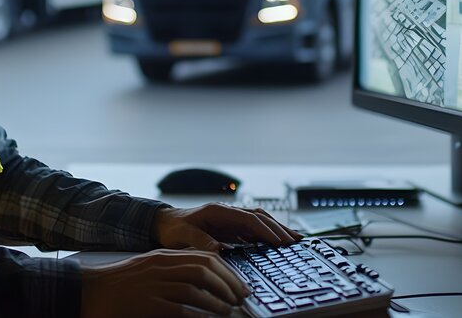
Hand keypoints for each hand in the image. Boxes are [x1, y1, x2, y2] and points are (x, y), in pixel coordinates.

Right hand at [80, 249, 249, 316]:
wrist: (86, 291)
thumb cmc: (118, 285)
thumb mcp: (148, 269)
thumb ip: (173, 271)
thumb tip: (203, 282)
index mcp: (162, 256)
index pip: (204, 258)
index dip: (227, 272)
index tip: (239, 285)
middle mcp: (160, 267)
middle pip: (204, 270)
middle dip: (228, 284)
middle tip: (240, 298)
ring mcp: (153, 285)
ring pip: (196, 289)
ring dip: (217, 301)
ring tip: (229, 311)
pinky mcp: (147, 304)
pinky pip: (180, 309)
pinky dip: (199, 315)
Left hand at [154, 203, 302, 251]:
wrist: (164, 223)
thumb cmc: (173, 228)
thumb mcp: (183, 236)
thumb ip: (200, 241)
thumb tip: (219, 249)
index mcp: (219, 211)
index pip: (249, 219)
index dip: (265, 231)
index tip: (279, 242)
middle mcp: (228, 212)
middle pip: (259, 217)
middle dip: (279, 228)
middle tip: (297, 241)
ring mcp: (231, 218)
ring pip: (259, 222)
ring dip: (276, 229)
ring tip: (294, 240)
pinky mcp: (230, 227)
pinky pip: (253, 230)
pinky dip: (266, 235)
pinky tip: (276, 244)